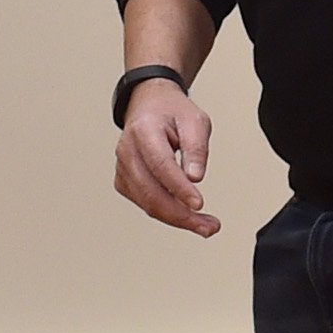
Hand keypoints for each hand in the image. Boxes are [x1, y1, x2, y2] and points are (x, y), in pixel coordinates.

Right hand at [114, 80, 218, 237]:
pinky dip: (166, 212)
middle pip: (150, 192)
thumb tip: (195, 178)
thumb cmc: (174, 112)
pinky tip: (187, 215)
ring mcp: (122, 168)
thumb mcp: (196, 120)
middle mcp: (127, 151)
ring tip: (206, 226)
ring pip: (147, 203)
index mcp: (143, 130)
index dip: (179, 187)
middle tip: (209, 227)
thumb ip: (196, 148)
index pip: (160, 165)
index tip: (199, 204)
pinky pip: (145, 202)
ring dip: (177, 219)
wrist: (150, 105)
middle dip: (181, 214)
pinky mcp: (124, 181)